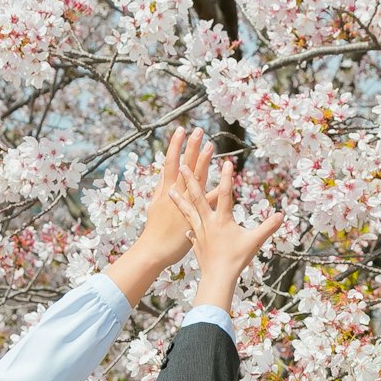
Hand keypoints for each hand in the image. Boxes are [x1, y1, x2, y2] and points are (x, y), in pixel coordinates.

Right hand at [104, 128, 215, 304]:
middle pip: (183, 166)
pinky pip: (208, 202)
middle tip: (198, 130)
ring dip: (202, 162)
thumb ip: (162, 188)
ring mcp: (184, 204)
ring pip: (195, 179)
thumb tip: (166, 175)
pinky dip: (216, 190)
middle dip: (190, 147)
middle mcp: (175, 193)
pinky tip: (226, 180)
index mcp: (165, 189)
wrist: (154, 250)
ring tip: (210, 145)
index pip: (170, 162)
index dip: (175, 146)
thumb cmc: (154, 230)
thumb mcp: (155, 205)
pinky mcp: (193, 216)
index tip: (181, 130)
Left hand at [168, 158, 284, 310]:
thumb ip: (268, 227)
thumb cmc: (237, 259)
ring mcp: (199, 232)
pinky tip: (185, 225)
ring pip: (187, 211)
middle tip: (183, 166)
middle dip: (191, 180)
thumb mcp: (255, 241)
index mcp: (222, 219)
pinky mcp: (195, 242)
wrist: (217, 277)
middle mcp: (208, 222)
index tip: (227, 162)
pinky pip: (189, 230)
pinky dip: (186, 225)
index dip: (227, 177)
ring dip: (179, 199)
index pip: (225, 194)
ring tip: (169, 189)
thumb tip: (281, 216)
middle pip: (198, 197)